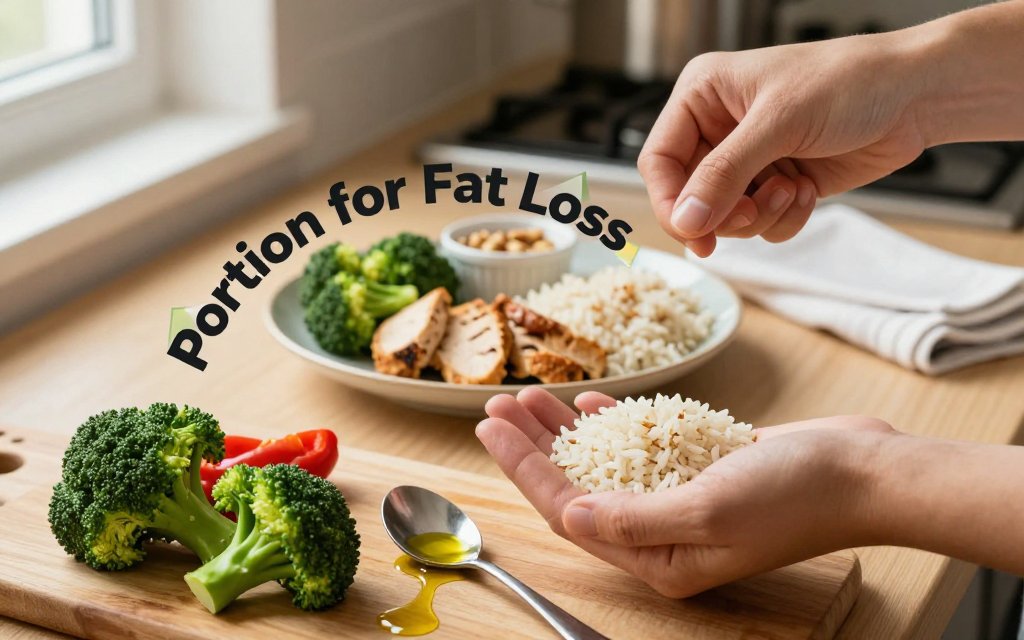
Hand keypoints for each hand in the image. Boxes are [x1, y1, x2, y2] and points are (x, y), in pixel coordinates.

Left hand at [476, 388, 895, 596]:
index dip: (525, 469)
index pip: (570, 512)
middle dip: (534, 446)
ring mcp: (682, 499)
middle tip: (497, 403)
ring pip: (604, 464)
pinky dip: (614, 423)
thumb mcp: (708, 509)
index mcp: (659, 558)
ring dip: (565, 430)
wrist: (865, 471)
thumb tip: (571, 516)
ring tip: (530, 395)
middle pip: (578, 487)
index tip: (490, 427)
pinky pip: (641, 445)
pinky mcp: (700, 467)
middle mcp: (664, 534)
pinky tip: (587, 401)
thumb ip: (634, 518)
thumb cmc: (796, 495)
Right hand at [640, 30, 931, 255]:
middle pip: (689, 197)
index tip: (693, 233)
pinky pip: (760, 223)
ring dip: (758, 216)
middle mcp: (719, 128)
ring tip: (791, 190)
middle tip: (753, 211)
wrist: (915, 95)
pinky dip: (783, 218)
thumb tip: (685, 220)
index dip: (671, 201)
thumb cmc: (849, 82)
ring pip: (724, 217)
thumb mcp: (778, 123)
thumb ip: (724, 174)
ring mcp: (749, 159)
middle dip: (723, 213)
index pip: (659, 160)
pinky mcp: (777, 183)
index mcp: (703, 96)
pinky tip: (808, 189)